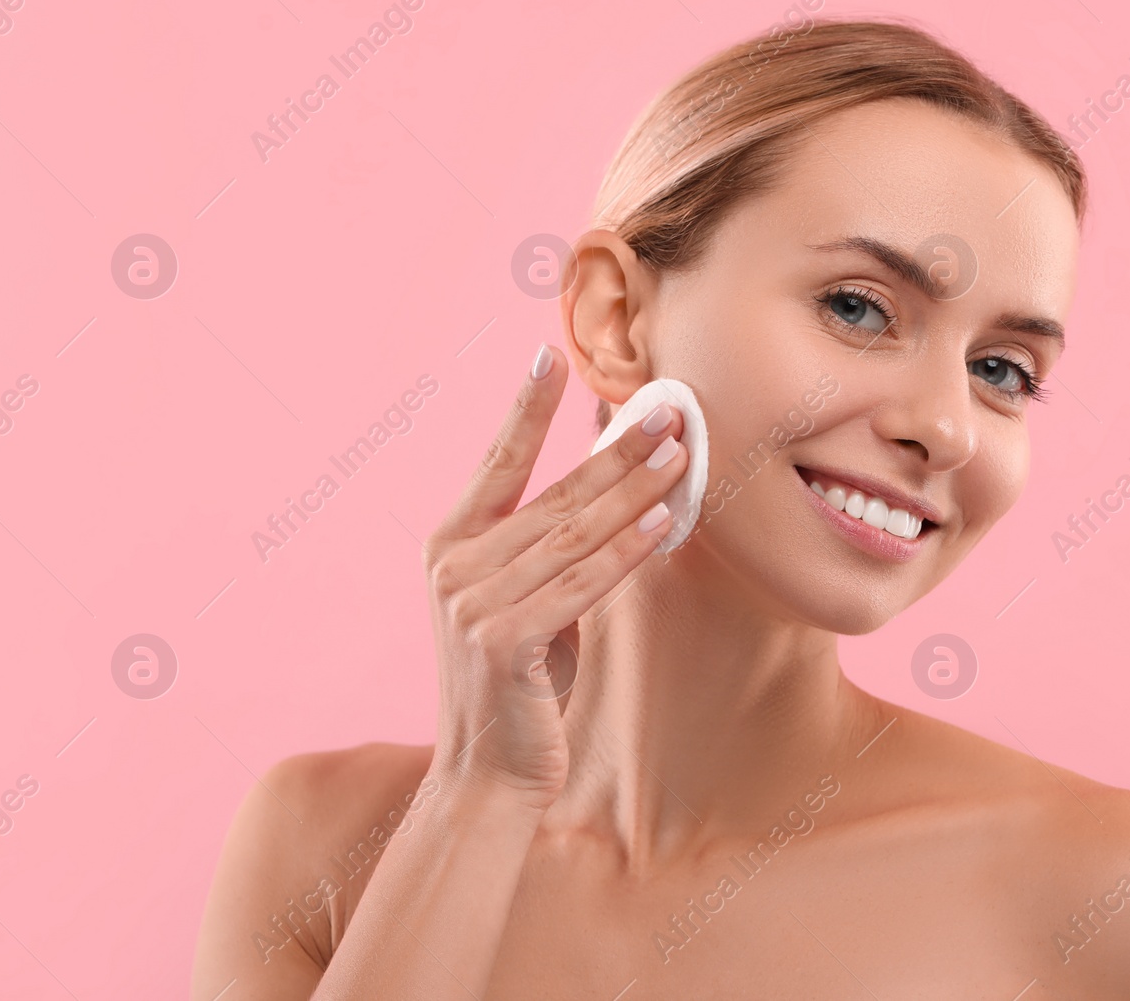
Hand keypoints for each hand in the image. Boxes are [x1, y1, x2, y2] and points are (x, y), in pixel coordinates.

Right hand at [421, 344, 686, 805]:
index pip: (496, 463)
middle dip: (615, 452)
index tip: (551, 356)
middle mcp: (453, 566)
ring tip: (679, 456)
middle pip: (553, 495)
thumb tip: (617, 488)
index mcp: (451, 545)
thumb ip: (551, 549)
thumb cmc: (518, 683)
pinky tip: (660, 522)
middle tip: (666, 413)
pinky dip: (625, 550)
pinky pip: (581, 582)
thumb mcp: (526, 601)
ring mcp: (472, 602)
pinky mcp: (503, 639)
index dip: (525, 408)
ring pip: (574, 534)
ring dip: (633, 492)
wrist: (486, 774)